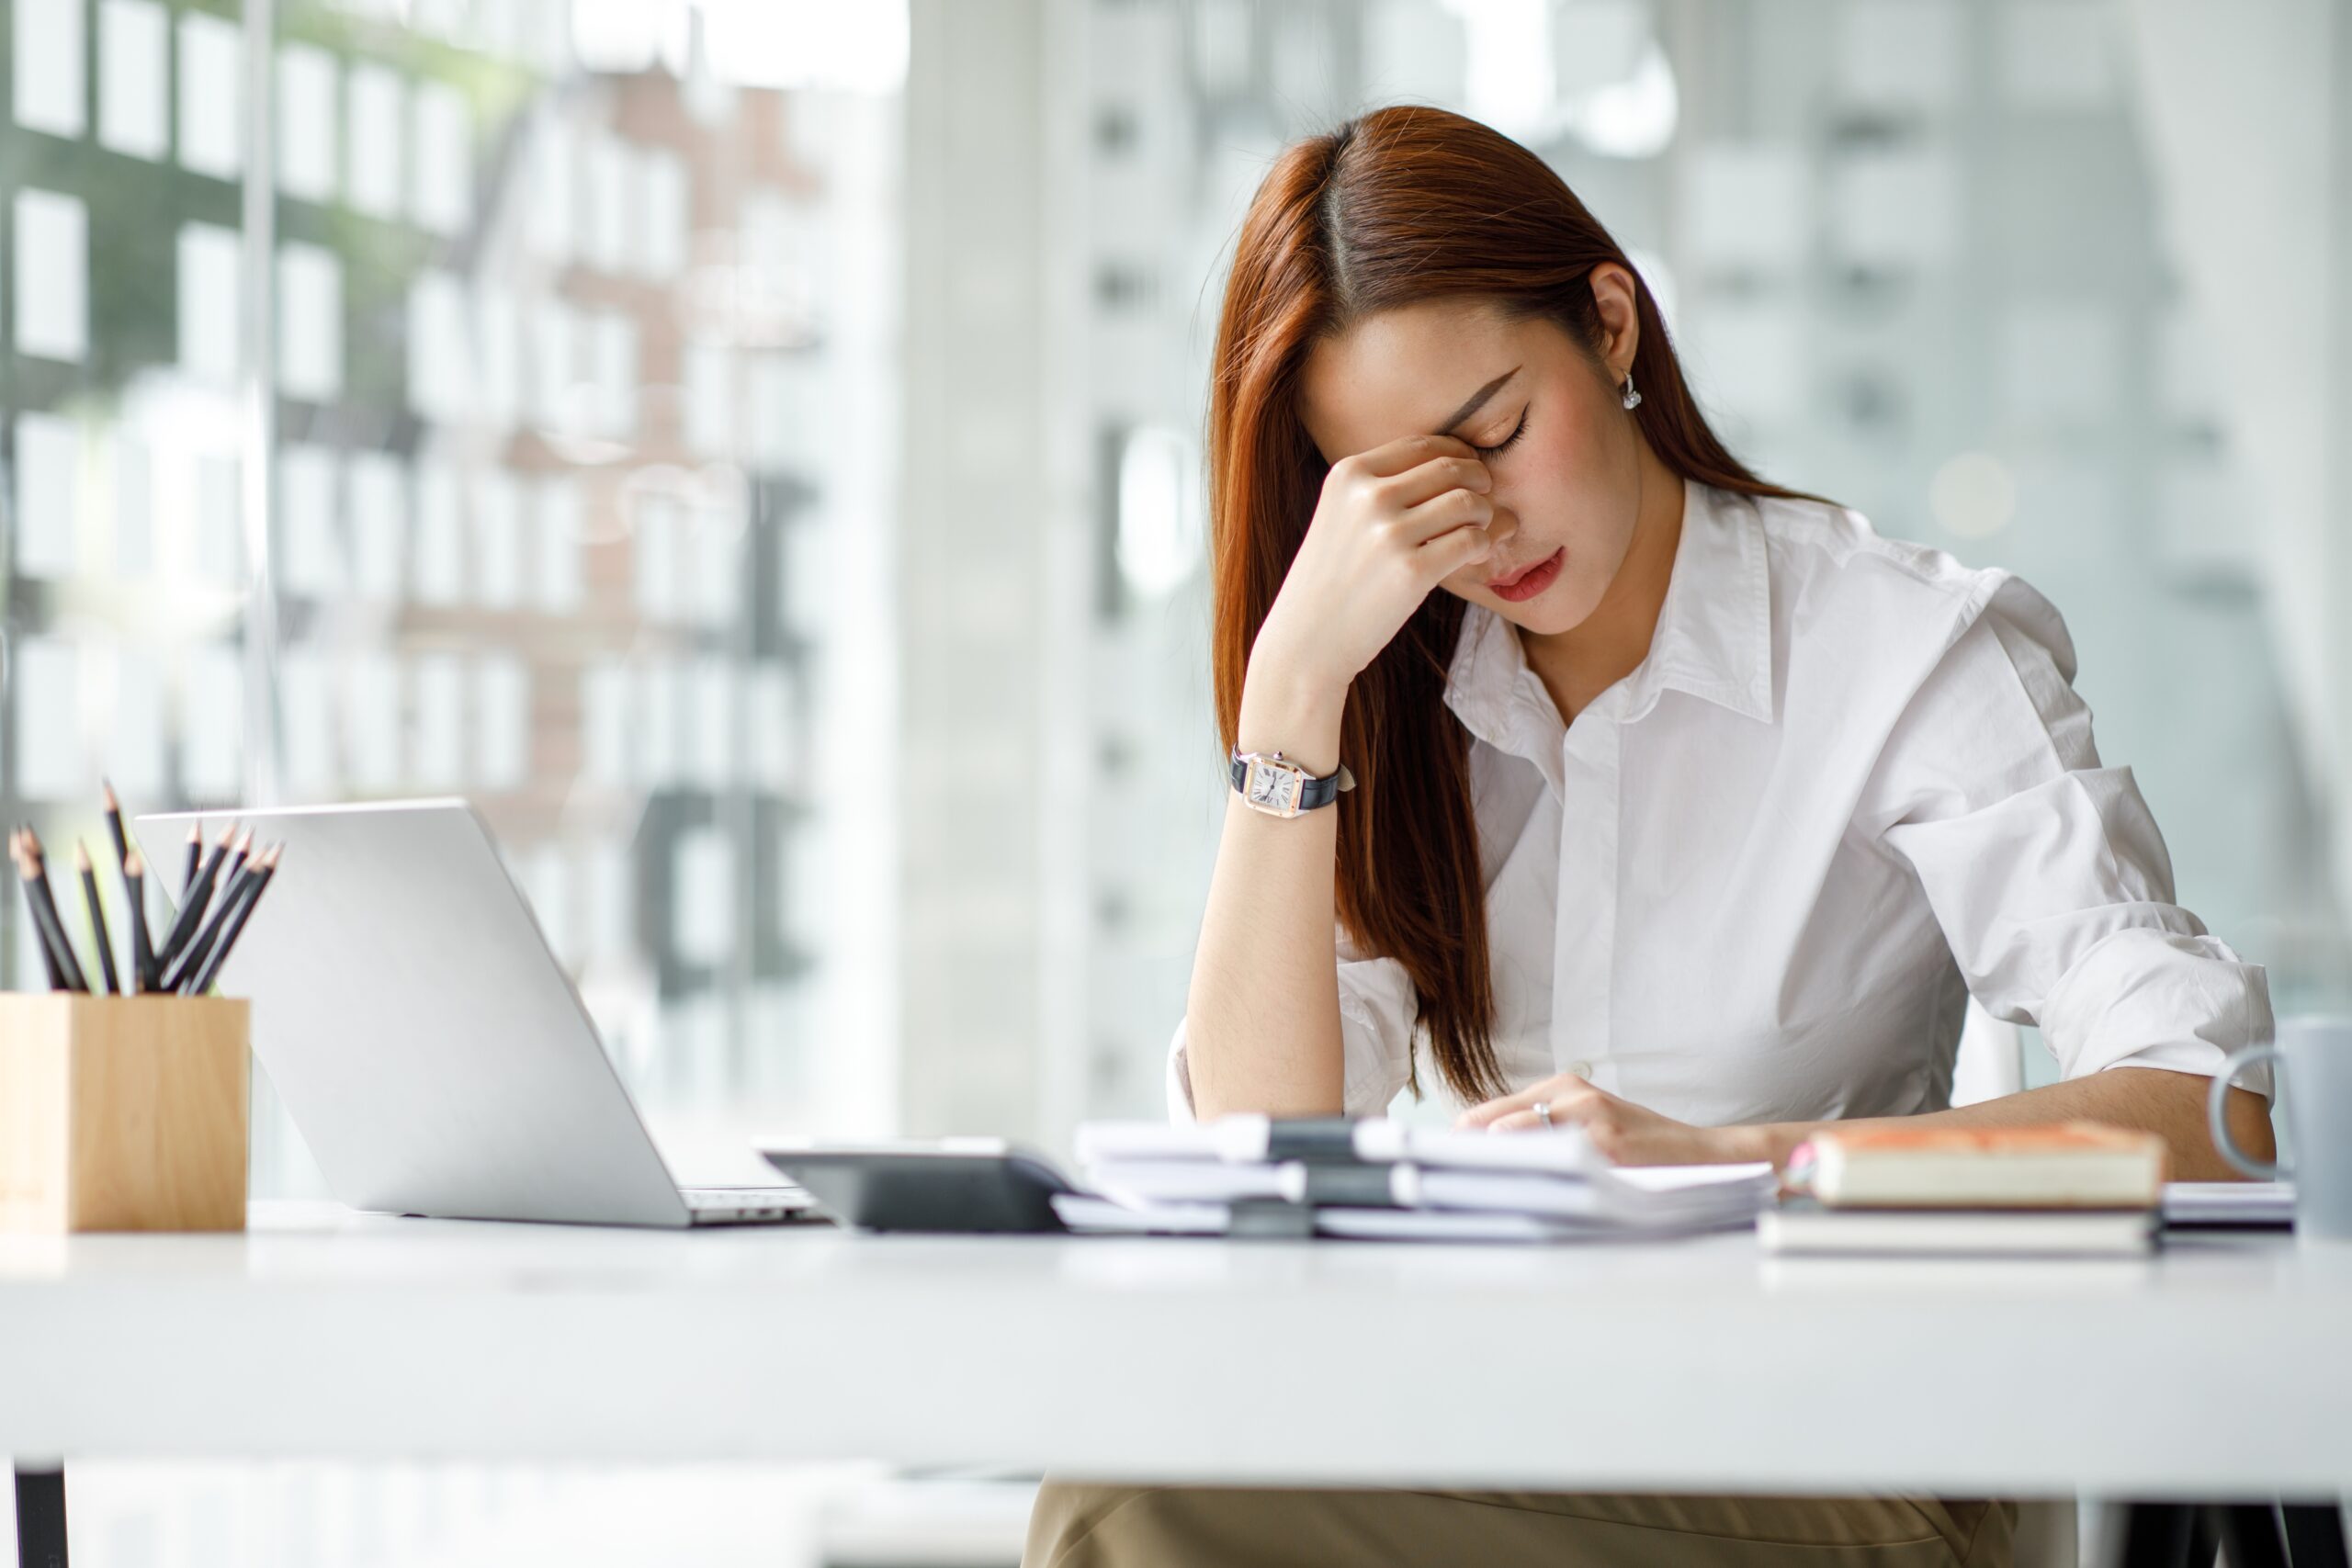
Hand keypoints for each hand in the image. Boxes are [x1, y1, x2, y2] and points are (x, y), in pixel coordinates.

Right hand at [1250, 434, 1500, 699]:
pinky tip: (1476, 557)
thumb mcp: (1341, 515)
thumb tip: (1463, 463)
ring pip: (1469, 503)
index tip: (1469, 477)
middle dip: (1480, 484)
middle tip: (1483, 507)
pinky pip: (1472, 541)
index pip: (1425, 445)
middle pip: (1452, 469)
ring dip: (1486, 517)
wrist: (1306, 641)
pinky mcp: (1412, 572)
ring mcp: (1389, 534)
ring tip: (1480, 533)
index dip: (1459, 457)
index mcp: (1349, 474)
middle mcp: (1368, 497)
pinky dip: (1484, 546)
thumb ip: (1385, 485)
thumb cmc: (1332, 579)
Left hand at [1454, 1072, 1755, 1166]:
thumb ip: (1544, 1131)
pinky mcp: (1606, 1145)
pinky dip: (1527, 1177)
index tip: (1431, 1165)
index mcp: (1562, 1086)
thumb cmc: (1644, 1144)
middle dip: (1464, 1154)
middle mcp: (1571, 1095)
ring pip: (1516, 1139)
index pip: (1490, 1112)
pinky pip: (1552, 1161)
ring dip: (1487, 1165)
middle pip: (1494, 1123)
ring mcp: (1588, 1118)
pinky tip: (1510, 1197)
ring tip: (1460, 1193)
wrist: (1705, 1156)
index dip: (1459, 1141)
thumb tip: (1485, 1155)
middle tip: (1433, 1184)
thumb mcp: (1591, 1123)